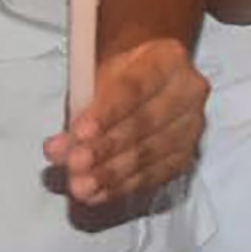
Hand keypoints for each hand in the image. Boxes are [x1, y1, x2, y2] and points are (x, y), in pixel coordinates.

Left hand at [51, 41, 208, 208]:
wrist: (147, 79)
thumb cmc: (119, 74)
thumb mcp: (98, 72)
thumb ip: (79, 106)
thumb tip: (58, 147)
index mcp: (167, 58)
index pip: (134, 87)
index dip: (105, 113)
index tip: (78, 133)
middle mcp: (188, 91)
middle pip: (143, 124)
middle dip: (104, 148)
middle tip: (74, 164)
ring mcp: (192, 126)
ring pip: (149, 154)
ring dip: (111, 174)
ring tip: (80, 186)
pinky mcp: (186, 154)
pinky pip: (154, 175)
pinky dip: (122, 186)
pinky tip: (98, 193)